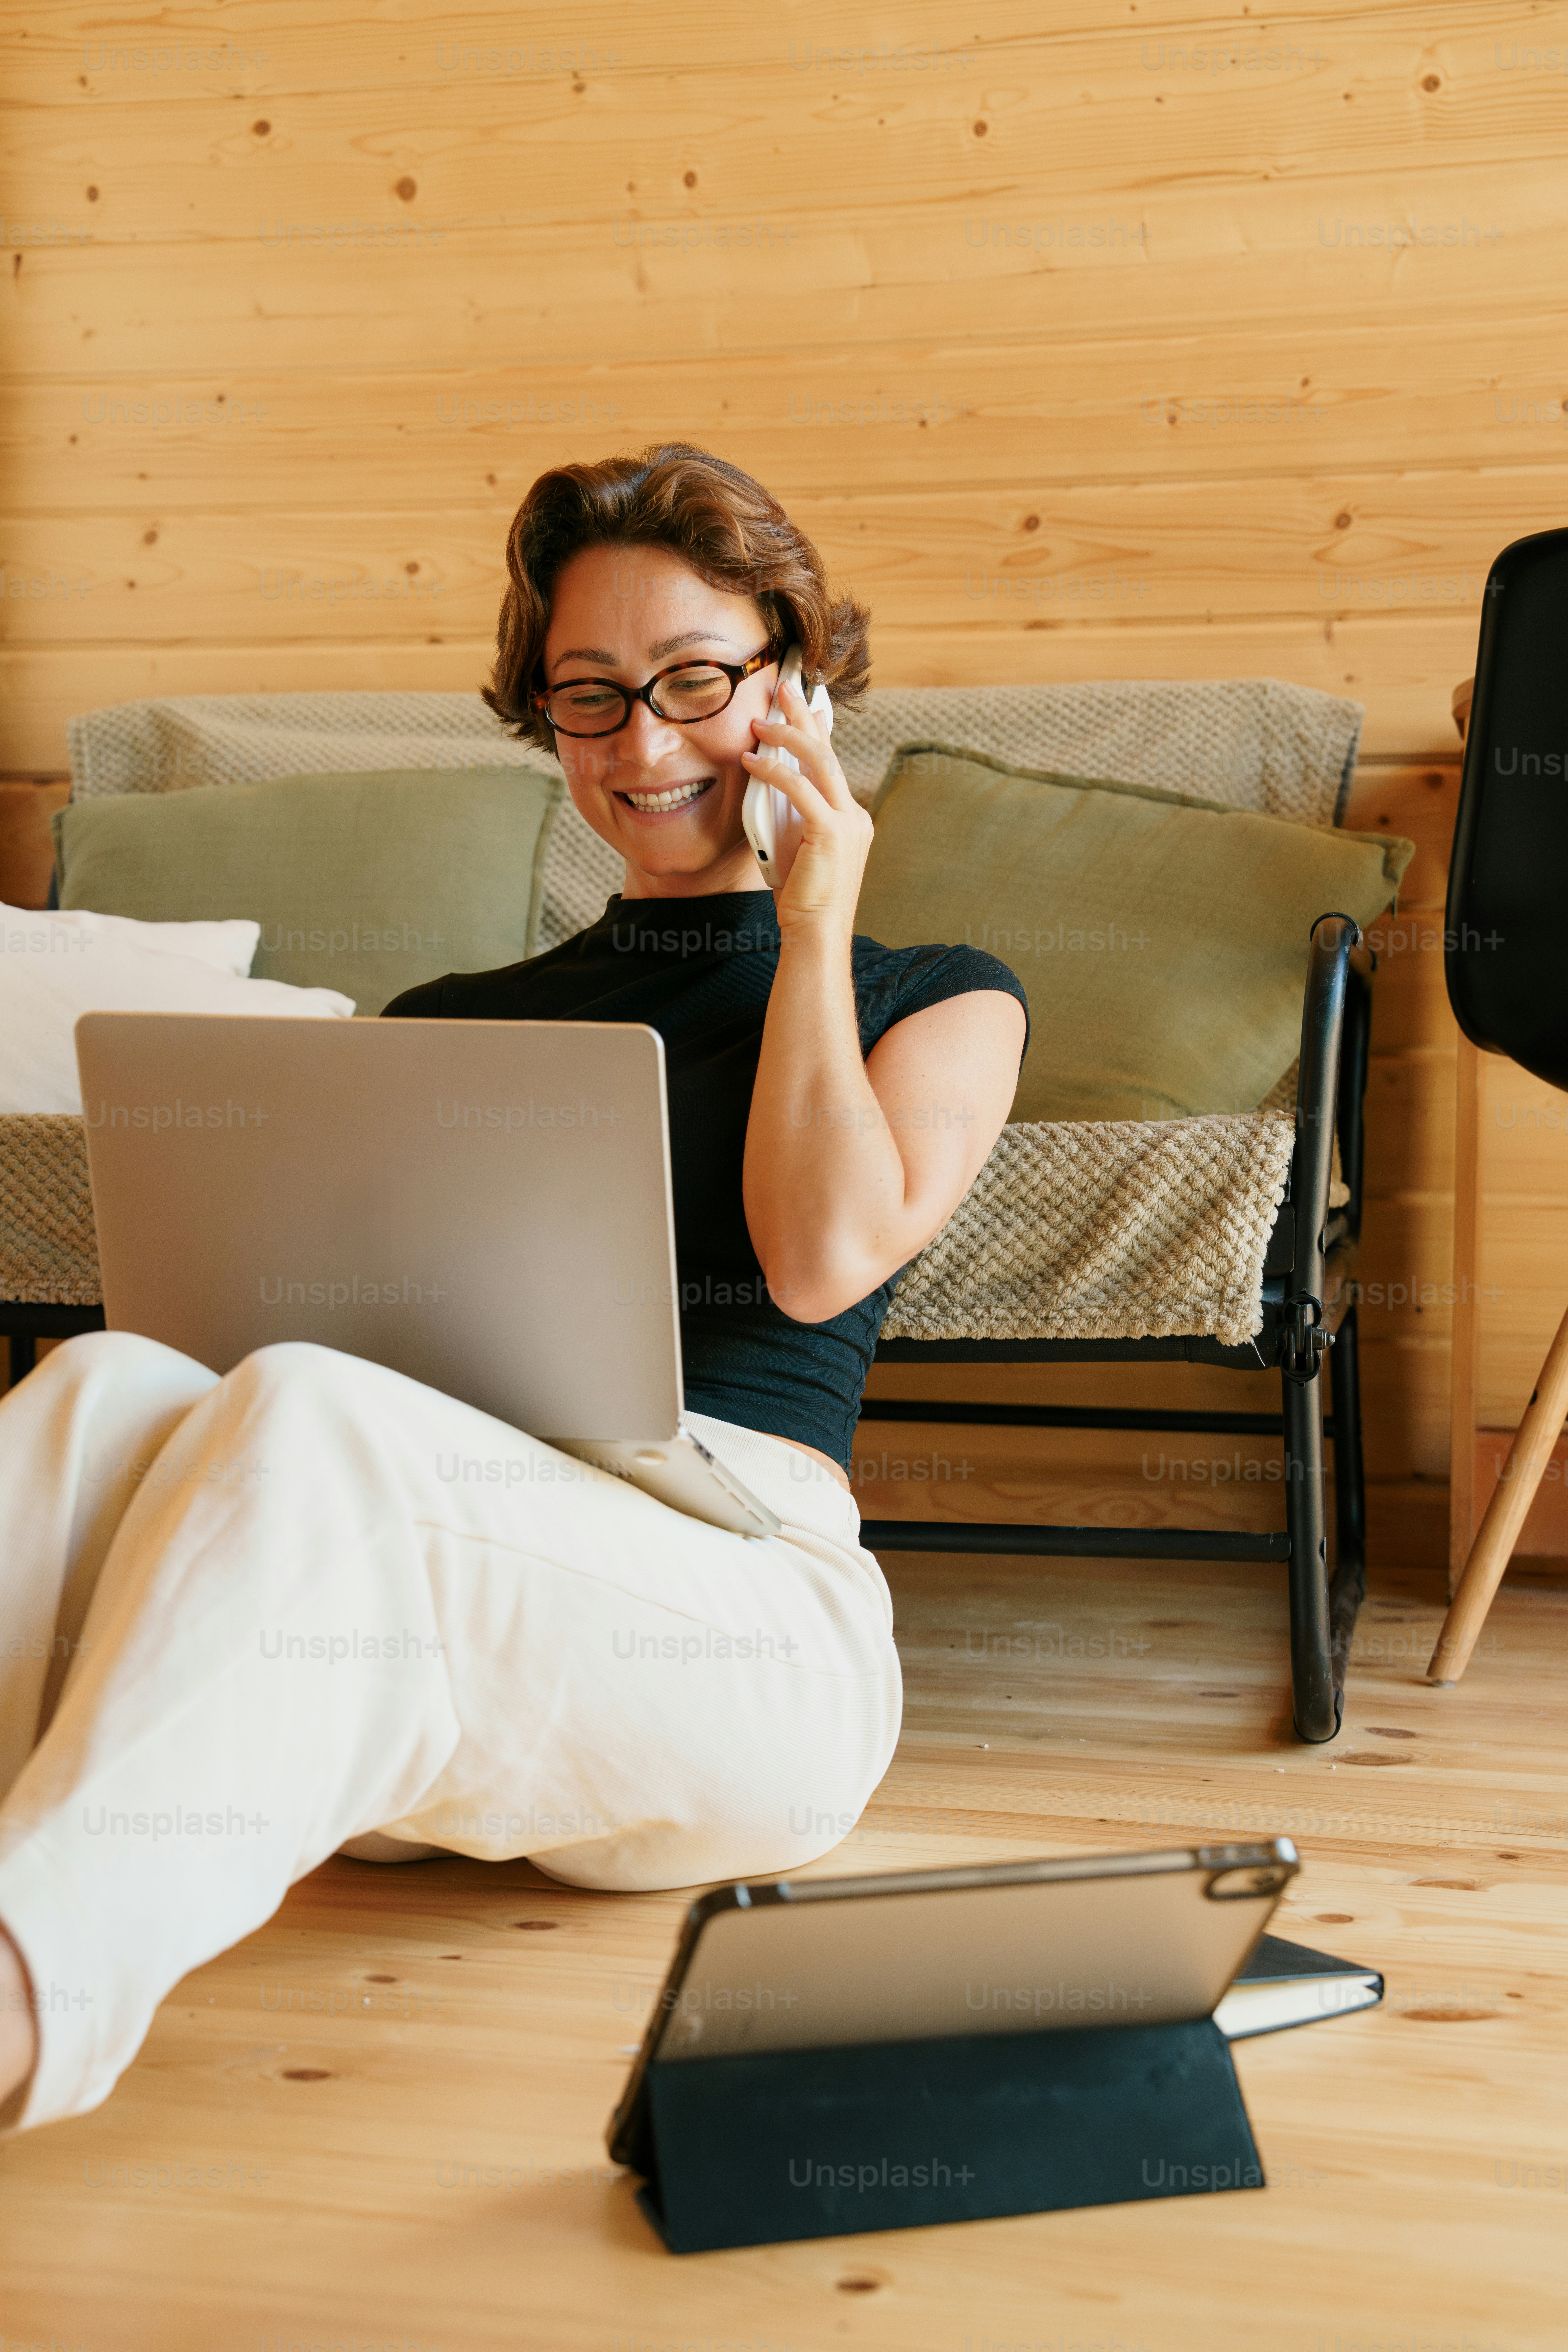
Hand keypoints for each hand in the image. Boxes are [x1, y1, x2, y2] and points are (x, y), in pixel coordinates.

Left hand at [742, 679, 872, 935]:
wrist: (816, 936)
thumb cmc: (802, 900)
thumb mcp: (796, 848)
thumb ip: (790, 818)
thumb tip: (767, 787)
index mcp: (850, 819)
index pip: (831, 764)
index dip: (817, 730)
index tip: (803, 703)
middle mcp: (855, 815)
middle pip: (829, 752)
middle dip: (806, 715)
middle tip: (785, 686)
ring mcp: (849, 822)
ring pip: (819, 761)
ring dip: (787, 735)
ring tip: (759, 720)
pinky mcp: (832, 832)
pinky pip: (800, 788)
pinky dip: (773, 771)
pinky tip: (750, 761)